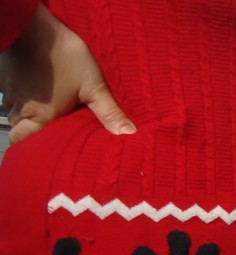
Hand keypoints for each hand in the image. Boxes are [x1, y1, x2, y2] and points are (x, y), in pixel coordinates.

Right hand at [0, 4, 134, 143]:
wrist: (32, 25)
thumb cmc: (63, 56)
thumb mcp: (93, 85)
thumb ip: (109, 111)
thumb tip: (128, 133)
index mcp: (40, 117)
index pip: (23, 143)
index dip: (32, 152)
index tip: (46, 155)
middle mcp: (21, 108)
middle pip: (18, 131)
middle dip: (29, 136)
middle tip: (48, 136)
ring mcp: (11, 92)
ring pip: (14, 114)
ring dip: (27, 117)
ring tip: (47, 117)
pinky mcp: (6, 77)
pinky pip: (12, 96)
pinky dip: (23, 99)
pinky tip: (38, 95)